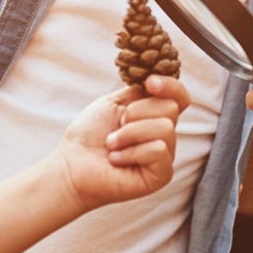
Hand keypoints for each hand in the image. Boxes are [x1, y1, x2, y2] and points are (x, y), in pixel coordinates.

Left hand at [55, 75, 189, 211]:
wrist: (73, 164)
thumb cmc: (90, 135)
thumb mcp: (114, 103)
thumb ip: (139, 91)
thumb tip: (157, 78)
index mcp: (154, 117)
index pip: (179, 97)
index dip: (171, 86)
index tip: (149, 83)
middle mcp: (164, 136)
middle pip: (170, 108)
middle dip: (136, 112)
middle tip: (116, 125)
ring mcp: (165, 156)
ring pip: (164, 128)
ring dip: (129, 133)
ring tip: (112, 144)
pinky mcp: (162, 175)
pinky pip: (158, 150)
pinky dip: (131, 152)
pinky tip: (116, 159)